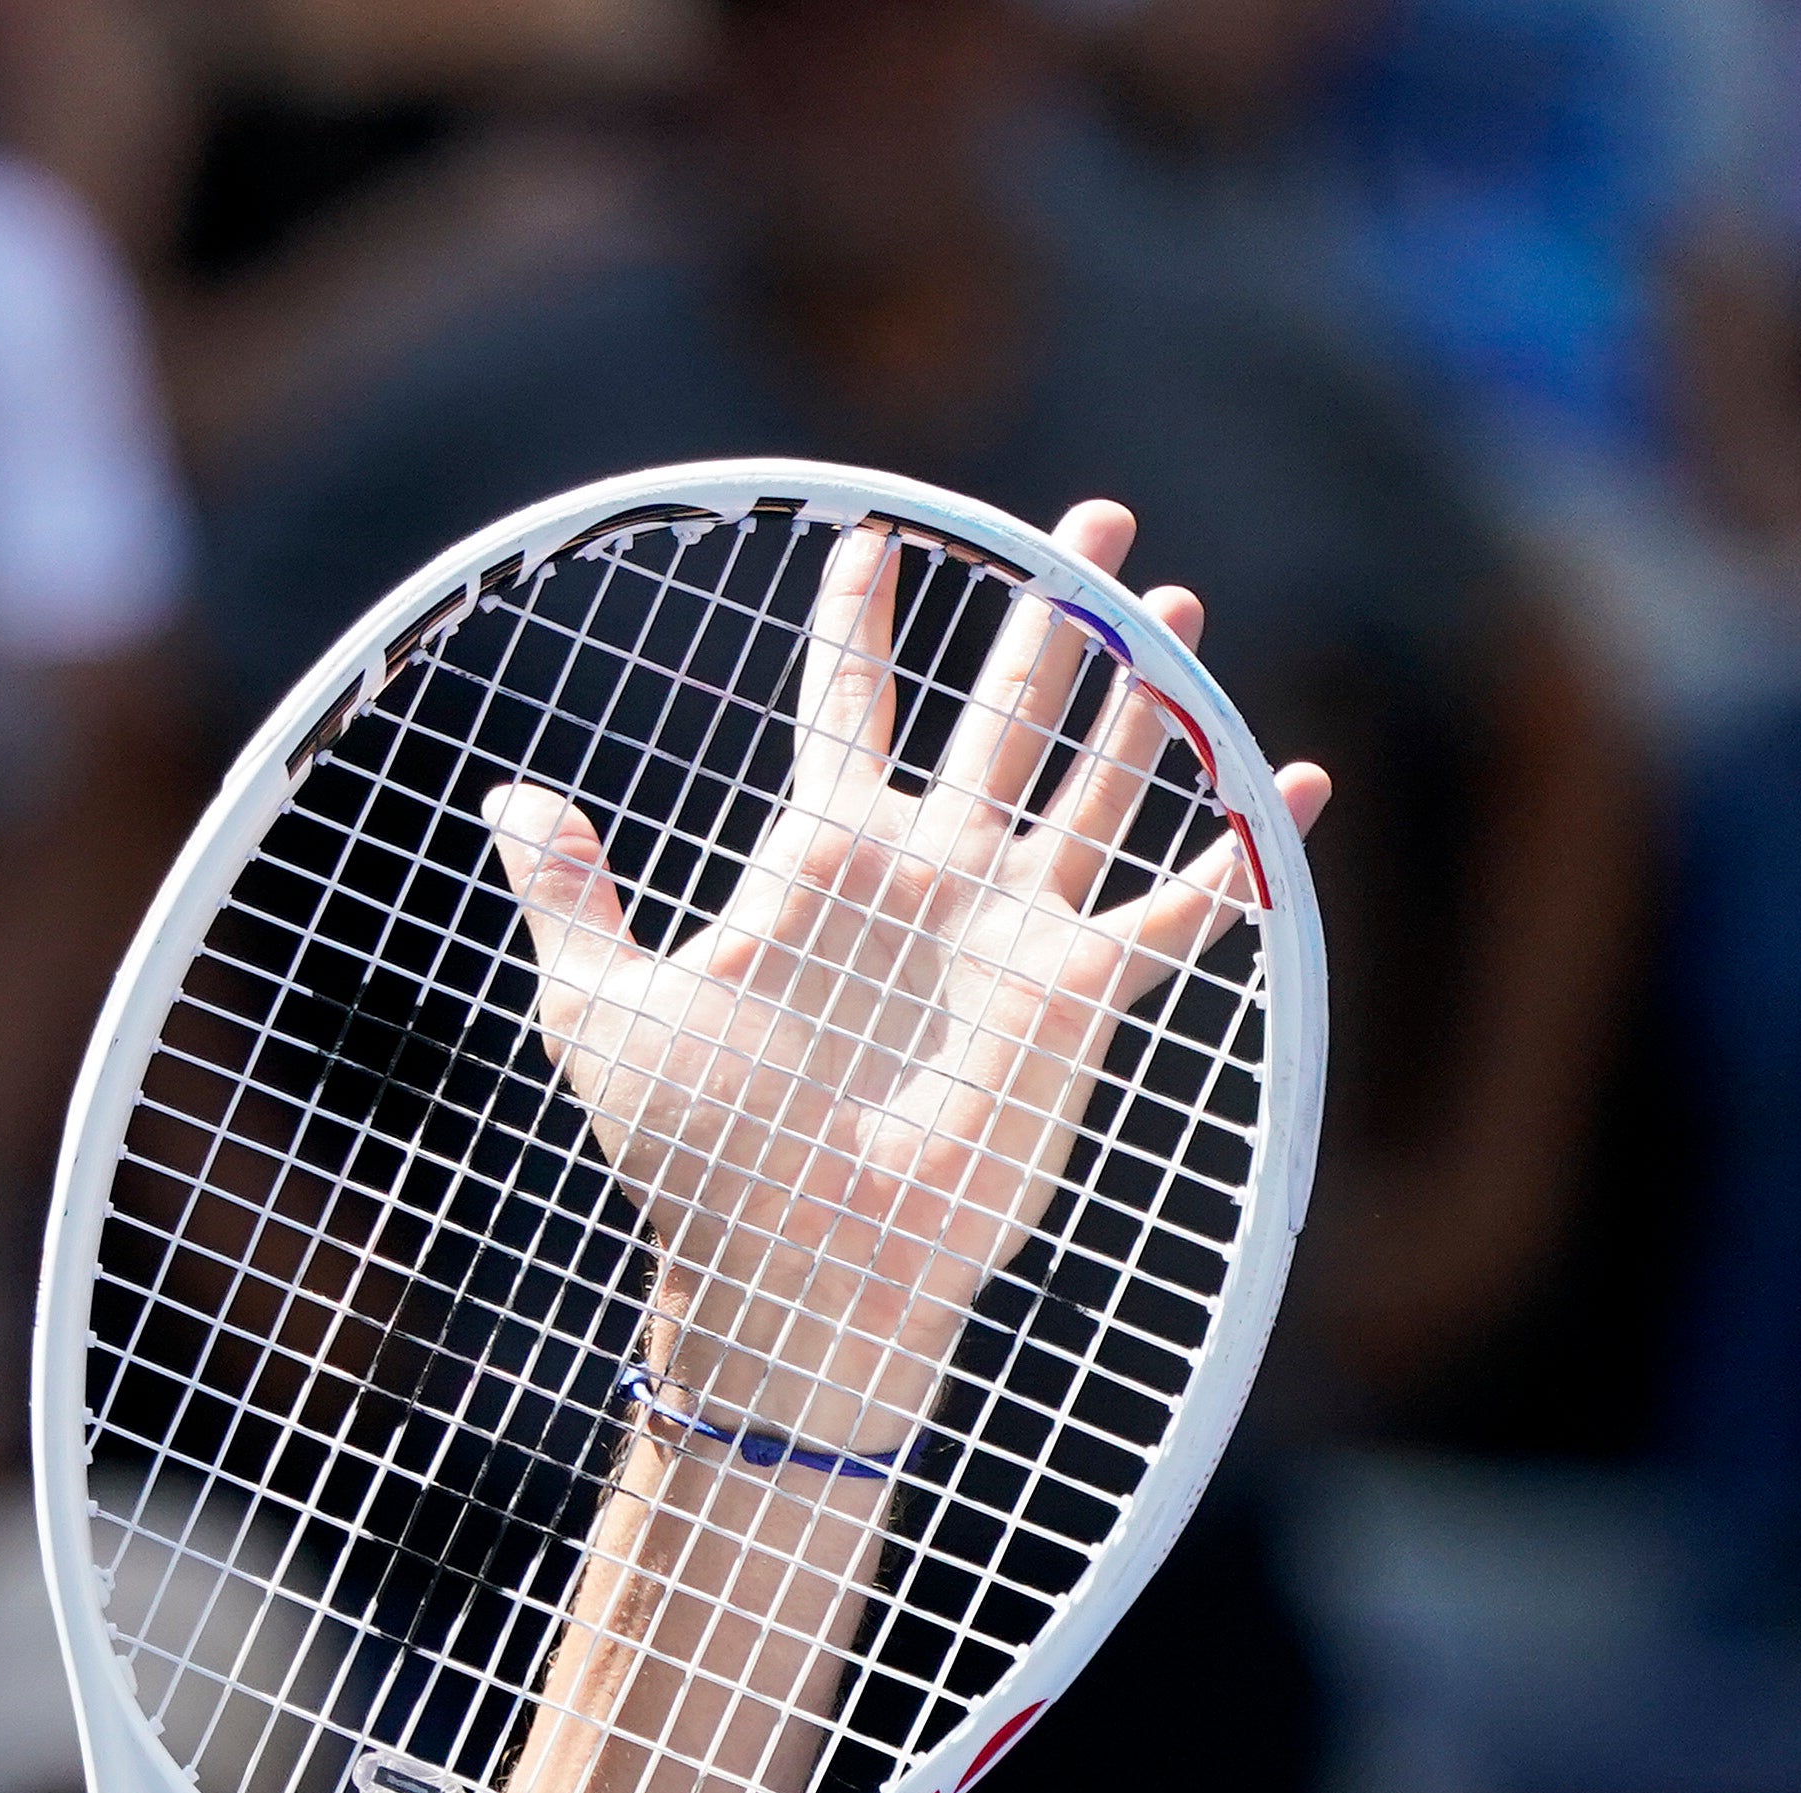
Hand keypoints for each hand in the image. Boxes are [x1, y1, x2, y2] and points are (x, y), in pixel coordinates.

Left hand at [479, 496, 1332, 1463]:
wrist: (797, 1265)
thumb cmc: (696, 1150)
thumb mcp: (604, 1011)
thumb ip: (570, 899)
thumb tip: (505, 799)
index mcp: (823, 859)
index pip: (849, 704)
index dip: (862, 618)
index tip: (875, 535)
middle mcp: (930, 876)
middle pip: (1004, 709)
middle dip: (1051, 613)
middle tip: (1090, 518)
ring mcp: (1012, 931)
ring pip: (1098, 779)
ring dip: (1144, 694)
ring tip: (1176, 602)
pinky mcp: (1079, 996)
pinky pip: (1184, 907)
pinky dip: (1246, 849)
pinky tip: (1295, 779)